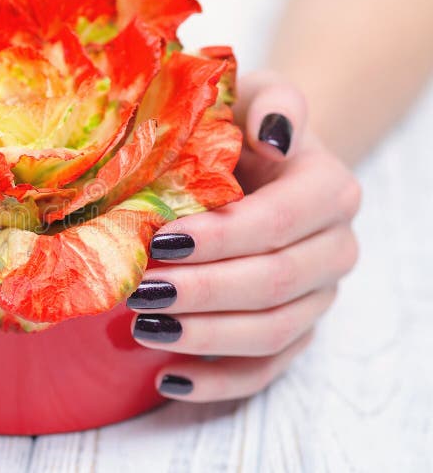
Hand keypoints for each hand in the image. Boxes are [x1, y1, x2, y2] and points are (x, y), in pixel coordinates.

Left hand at [128, 71, 360, 401]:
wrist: (263, 162)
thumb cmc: (245, 127)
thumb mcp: (256, 93)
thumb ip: (271, 100)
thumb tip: (274, 131)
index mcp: (327, 190)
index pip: (277, 222)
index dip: (220, 237)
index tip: (160, 241)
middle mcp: (334, 248)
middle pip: (273, 283)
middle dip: (202, 291)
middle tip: (139, 290)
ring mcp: (317, 296)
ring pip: (271, 332)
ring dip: (204, 336)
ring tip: (142, 327)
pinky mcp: (293, 329)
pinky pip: (266, 369)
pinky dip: (218, 381)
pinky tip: (168, 378)